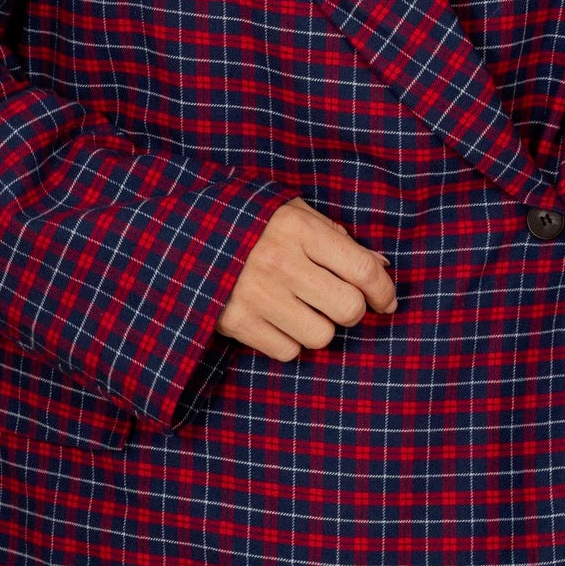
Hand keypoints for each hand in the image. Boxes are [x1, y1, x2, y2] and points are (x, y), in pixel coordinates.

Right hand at [215, 197, 397, 363]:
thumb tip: (381, 267)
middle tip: (337, 303)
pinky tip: (273, 319)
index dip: (384, 291)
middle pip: (348, 309)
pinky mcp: (236, 323)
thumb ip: (336, 237)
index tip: (385, 301)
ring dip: (317, 327)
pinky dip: (287, 341)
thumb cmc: (249, 224)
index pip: (363, 269)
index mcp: (298, 227)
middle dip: (351, 310)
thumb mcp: (291, 214)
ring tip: (298, 308)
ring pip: (322, 336)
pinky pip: (289, 352)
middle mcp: (279, 261)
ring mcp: (256, 294)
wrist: (179, 239)